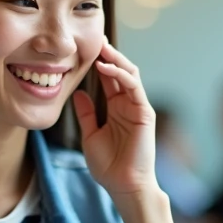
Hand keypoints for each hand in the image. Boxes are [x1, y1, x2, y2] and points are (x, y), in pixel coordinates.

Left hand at [72, 41, 157, 197]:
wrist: (123, 185)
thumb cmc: (109, 166)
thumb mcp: (90, 135)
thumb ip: (86, 114)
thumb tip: (78, 93)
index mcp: (116, 108)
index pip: (108, 78)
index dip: (98, 61)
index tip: (84, 47)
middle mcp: (128, 104)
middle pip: (120, 70)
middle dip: (108, 53)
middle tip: (94, 37)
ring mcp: (137, 107)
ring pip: (129, 73)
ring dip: (115, 58)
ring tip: (100, 46)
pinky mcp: (144, 112)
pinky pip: (134, 86)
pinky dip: (120, 74)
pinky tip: (105, 67)